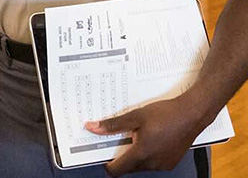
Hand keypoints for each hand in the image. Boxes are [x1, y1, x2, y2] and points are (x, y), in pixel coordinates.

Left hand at [84, 96, 205, 175]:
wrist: (192, 114)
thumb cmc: (166, 114)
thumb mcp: (135, 117)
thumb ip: (112, 125)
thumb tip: (92, 128)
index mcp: (141, 154)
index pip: (117, 170)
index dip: (107, 164)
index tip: (102, 153)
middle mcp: (153, 164)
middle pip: (129, 167)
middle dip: (120, 156)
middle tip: (117, 140)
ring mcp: (164, 164)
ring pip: (141, 165)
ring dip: (135, 155)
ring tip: (134, 136)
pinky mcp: (171, 162)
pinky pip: (153, 163)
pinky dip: (147, 154)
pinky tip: (148, 139)